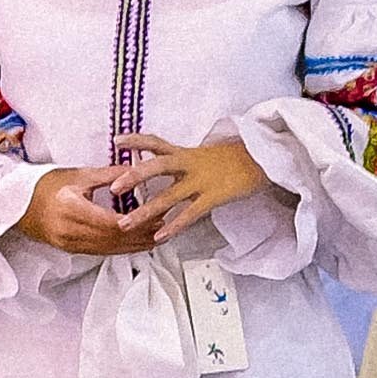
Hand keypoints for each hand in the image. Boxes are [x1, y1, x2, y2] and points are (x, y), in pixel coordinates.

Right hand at [16, 166, 161, 255]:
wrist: (15, 203)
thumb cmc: (45, 184)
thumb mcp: (78, 175)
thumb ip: (109, 175)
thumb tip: (137, 170)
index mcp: (71, 208)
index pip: (111, 221)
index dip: (137, 222)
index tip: (157, 216)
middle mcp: (70, 230)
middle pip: (113, 238)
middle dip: (141, 235)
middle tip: (164, 228)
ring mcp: (68, 243)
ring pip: (108, 249)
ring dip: (134, 245)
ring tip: (156, 238)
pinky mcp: (69, 249)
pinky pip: (99, 252)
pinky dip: (120, 248)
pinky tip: (135, 244)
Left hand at [109, 135, 271, 243]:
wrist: (264, 158)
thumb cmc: (234, 159)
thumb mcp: (204, 155)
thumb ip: (183, 162)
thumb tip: (164, 167)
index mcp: (186, 152)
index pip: (156, 142)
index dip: (136, 140)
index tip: (116, 140)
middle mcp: (190, 164)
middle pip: (157, 166)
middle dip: (133, 177)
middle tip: (112, 188)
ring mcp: (201, 180)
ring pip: (168, 196)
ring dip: (144, 211)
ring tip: (124, 224)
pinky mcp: (214, 196)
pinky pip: (189, 214)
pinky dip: (173, 226)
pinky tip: (159, 237)